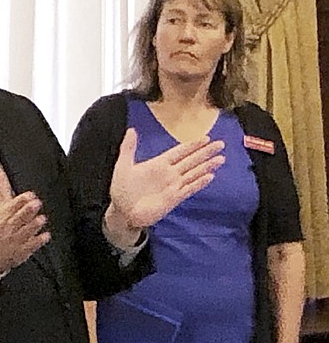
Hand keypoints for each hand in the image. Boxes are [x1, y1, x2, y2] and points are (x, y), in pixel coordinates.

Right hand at [0, 164, 49, 275]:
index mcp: (4, 212)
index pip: (12, 204)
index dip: (20, 200)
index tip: (28, 195)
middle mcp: (11, 224)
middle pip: (19, 217)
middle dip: (26, 211)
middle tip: (35, 204)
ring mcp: (17, 238)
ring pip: (26, 230)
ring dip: (33, 224)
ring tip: (40, 219)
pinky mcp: (23, 250)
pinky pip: (31, 246)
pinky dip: (38, 241)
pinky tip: (45, 236)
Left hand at [108, 128, 223, 229]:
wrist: (122, 212)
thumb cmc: (122, 189)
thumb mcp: (123, 166)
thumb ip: (129, 148)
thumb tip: (131, 130)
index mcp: (158, 164)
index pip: (179, 152)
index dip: (192, 145)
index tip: (206, 138)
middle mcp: (169, 174)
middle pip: (191, 161)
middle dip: (205, 152)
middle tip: (221, 144)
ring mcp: (172, 186)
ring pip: (193, 173)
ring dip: (207, 166)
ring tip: (220, 159)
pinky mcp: (173, 199)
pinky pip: (189, 189)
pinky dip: (199, 183)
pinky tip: (209, 177)